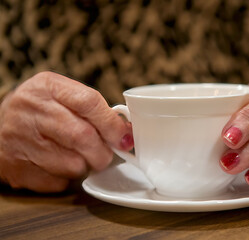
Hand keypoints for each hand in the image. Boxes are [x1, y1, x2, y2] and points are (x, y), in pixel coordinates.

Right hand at [0, 72, 132, 191]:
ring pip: (72, 164)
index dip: (112, 124)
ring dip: (84, 166)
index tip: (125, 138)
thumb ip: (93, 109)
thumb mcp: (62, 96)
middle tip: (105, 156)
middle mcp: (30, 109)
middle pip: (82, 136)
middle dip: (102, 152)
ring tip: (78, 157)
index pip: (89, 102)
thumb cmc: (41, 110)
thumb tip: (126, 133)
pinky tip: (58, 164)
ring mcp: (20, 139)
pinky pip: (57, 181)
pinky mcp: (16, 167)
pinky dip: (66, 177)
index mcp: (47, 86)